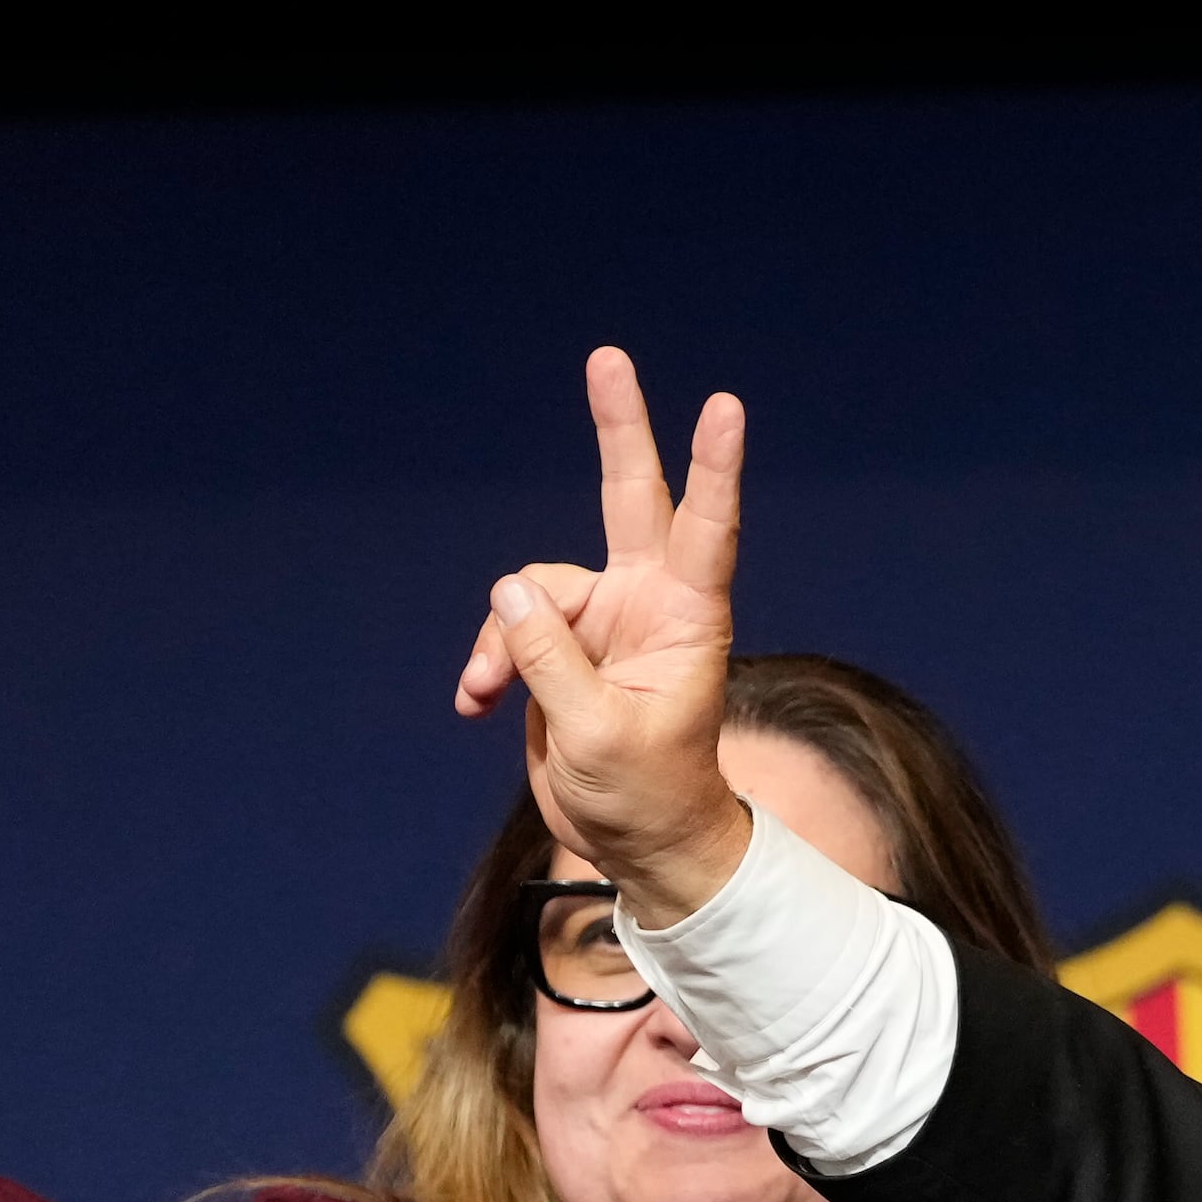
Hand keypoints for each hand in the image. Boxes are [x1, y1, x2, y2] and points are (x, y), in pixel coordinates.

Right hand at [454, 349, 751, 915]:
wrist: (639, 844)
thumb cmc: (648, 797)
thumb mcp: (598, 736)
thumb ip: (553, 661)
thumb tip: (510, 592)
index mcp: (685, 620)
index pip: (705, 530)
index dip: (712, 469)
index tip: (725, 408)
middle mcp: (647, 603)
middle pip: (629, 498)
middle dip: (619, 429)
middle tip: (609, 356)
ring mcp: (603, 620)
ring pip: (533, 590)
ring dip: (503, 641)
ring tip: (488, 694)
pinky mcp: (562, 646)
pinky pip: (511, 628)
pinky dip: (489, 662)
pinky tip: (477, 700)